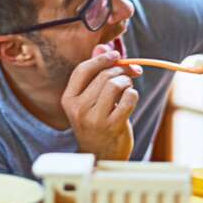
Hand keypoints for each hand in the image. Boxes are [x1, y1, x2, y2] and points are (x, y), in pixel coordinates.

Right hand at [61, 45, 141, 160]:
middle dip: (121, 69)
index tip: (116, 55)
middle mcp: (78, 109)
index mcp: (68, 99)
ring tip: (127, 88)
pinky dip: (133, 95)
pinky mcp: (112, 126)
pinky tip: (130, 100)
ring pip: (115, 85)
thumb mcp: (90, 98)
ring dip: (127, 82)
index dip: (101, 59)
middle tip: (132, 71)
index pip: (82, 70)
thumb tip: (101, 47)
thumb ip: (94, 73)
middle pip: (103, 76)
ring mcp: (94, 119)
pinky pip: (128, 99)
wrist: (101, 155)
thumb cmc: (96, 122)